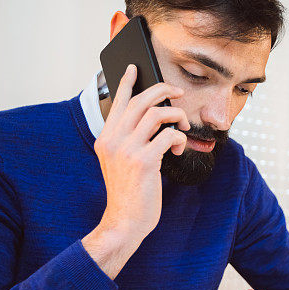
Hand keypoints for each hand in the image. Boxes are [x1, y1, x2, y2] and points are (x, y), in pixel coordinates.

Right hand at [82, 64, 189, 278]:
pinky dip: (180, 139)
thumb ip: (128, 141)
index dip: (127, 82)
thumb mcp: (120, 163)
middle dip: (164, 91)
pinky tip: (179, 151)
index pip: (118, 102)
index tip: (135, 68)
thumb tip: (153, 120)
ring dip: (177, 116)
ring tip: (183, 127)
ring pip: (157, 113)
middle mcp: (113, 140)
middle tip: (179, 94)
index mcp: (106, 138)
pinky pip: (170, 136)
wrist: (124, 221)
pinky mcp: (144, 161)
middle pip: (142, 101)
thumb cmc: (128, 193)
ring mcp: (127, 149)